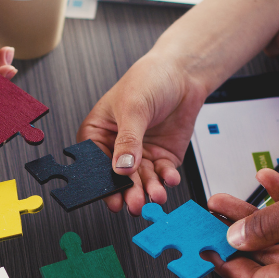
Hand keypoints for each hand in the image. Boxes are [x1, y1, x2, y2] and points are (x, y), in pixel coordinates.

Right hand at [77, 53, 212, 214]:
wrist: (183, 73)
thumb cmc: (149, 79)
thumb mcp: (133, 107)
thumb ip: (128, 140)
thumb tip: (122, 167)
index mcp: (98, 133)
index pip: (95, 162)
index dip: (101, 181)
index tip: (112, 197)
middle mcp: (117, 147)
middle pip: (119, 177)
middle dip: (128, 192)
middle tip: (135, 204)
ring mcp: (140, 154)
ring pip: (141, 180)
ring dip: (149, 190)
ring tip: (156, 195)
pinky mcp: (161, 157)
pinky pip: (162, 174)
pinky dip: (166, 178)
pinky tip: (169, 178)